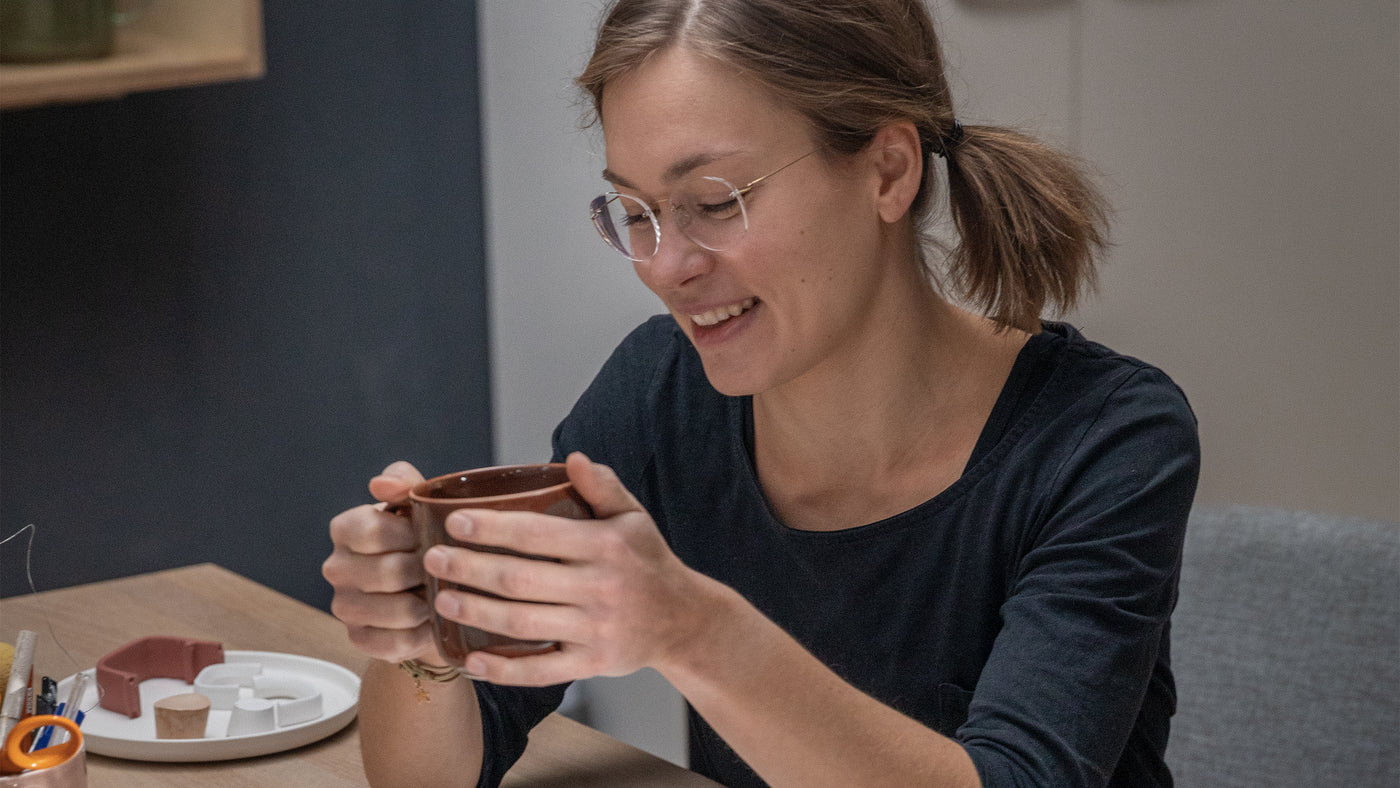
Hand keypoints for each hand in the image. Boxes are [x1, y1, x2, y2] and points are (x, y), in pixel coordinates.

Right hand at [323, 461, 438, 663]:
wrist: (428, 586)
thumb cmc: (423, 537)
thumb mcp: (418, 503)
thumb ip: (404, 484)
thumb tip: (380, 484)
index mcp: (345, 529)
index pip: (371, 530)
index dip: (410, 534)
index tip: (433, 535)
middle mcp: (336, 567)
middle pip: (388, 572)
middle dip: (427, 571)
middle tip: (448, 569)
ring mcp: (344, 606)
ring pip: (396, 611)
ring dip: (429, 604)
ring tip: (444, 594)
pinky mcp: (359, 639)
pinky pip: (396, 643)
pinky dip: (422, 634)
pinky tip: (434, 622)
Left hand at [423, 452, 715, 684]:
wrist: (684, 621)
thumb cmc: (647, 562)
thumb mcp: (633, 518)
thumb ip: (603, 486)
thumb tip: (572, 458)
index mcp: (606, 547)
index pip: (538, 534)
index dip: (492, 528)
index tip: (455, 522)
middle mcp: (600, 589)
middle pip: (520, 580)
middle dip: (470, 569)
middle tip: (432, 560)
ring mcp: (594, 630)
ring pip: (523, 623)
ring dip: (476, 612)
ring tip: (440, 600)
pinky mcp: (590, 664)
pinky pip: (540, 670)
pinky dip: (503, 669)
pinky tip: (471, 659)